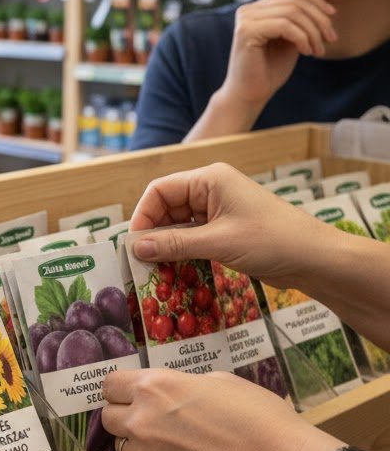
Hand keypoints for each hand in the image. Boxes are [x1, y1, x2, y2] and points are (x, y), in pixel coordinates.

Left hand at [101, 368, 336, 450]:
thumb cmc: (259, 418)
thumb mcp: (219, 382)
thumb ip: (182, 386)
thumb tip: (173, 393)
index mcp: (154, 388)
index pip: (110, 385)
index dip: (121, 389)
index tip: (131, 393)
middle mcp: (143, 422)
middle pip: (108, 418)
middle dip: (125, 416)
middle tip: (150, 418)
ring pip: (127, 448)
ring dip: (142, 444)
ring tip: (176, 444)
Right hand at [128, 162, 329, 290]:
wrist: (317, 259)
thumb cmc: (272, 241)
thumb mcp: (218, 242)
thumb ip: (174, 244)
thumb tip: (135, 247)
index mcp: (209, 179)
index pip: (160, 190)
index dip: (142, 216)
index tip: (134, 244)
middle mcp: (211, 190)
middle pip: (167, 207)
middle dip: (154, 233)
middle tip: (143, 262)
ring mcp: (219, 210)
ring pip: (179, 225)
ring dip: (168, 246)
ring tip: (157, 270)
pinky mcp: (226, 229)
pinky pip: (194, 237)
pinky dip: (184, 252)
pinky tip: (177, 270)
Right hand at [215, 0, 337, 119]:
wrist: (250, 95)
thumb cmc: (270, 70)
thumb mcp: (291, 39)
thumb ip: (300, 20)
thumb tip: (325, 3)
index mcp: (257, 8)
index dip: (316, 0)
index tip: (333, 17)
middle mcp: (248, 10)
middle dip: (319, 18)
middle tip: (330, 39)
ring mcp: (245, 19)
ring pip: (292, 11)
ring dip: (313, 31)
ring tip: (318, 50)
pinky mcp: (246, 31)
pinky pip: (285, 25)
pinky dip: (302, 38)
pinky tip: (306, 52)